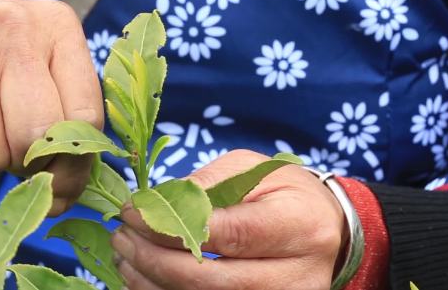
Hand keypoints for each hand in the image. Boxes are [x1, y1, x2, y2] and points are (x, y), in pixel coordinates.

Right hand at [0, 0, 102, 214]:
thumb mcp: (31, 63)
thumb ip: (60, 117)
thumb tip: (64, 197)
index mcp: (57, 27)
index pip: (86, 116)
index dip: (74, 164)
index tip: (59, 182)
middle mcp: (16, 28)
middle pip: (38, 138)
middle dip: (24, 162)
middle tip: (7, 145)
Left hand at [113, 149, 346, 289]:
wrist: (326, 231)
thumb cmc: (284, 193)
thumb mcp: (251, 169)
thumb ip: (207, 185)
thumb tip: (156, 205)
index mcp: (297, 226)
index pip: (226, 234)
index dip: (169, 227)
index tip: (132, 213)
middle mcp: (295, 277)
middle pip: (209, 280)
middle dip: (152, 259)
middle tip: (121, 236)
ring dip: (152, 283)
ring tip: (125, 256)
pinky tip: (144, 278)